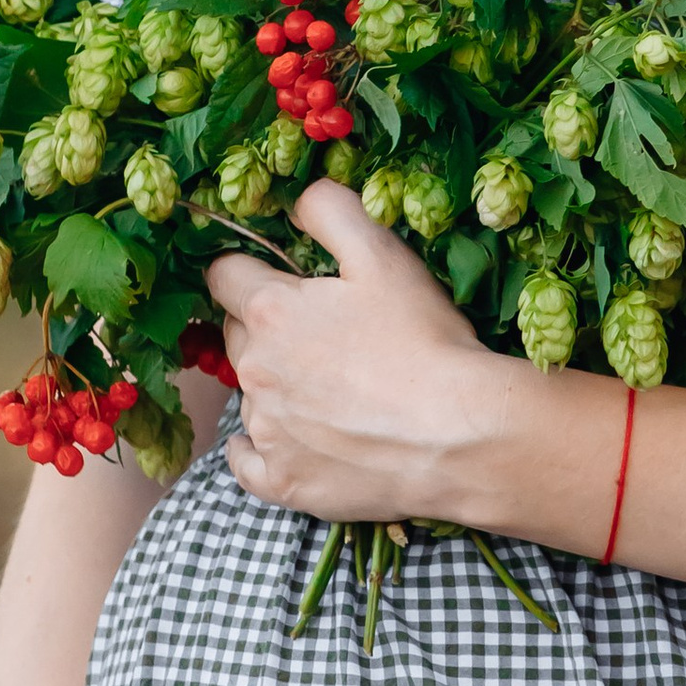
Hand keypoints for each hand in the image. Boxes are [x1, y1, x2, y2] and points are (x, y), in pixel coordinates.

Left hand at [210, 184, 528, 525]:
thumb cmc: (424, 340)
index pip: (224, 275)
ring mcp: (265, 431)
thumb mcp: (384, 253)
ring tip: (333, 390)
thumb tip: (296, 202)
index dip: (252, 270)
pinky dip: (262, 447)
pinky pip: (245, 459)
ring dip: (275, 386)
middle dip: (265, 328)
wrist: (460, 435)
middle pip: (235, 335)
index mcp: (270, 311)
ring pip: (248, 395)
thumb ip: (330, 210)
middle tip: (322, 334)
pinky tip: (294, 438)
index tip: (283, 279)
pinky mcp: (281, 482)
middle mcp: (253, 371)